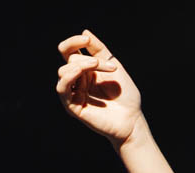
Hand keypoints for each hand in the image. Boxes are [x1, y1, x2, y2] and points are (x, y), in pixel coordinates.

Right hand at [56, 30, 144, 146]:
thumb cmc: (126, 95)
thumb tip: (85, 31)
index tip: (86, 39)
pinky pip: (62, 89)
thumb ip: (99, 49)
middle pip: (71, 60)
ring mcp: (74, 94)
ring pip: (63, 72)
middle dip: (91, 59)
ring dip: (82, 65)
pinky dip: (68, 78)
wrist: (133, 119)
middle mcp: (77, 81)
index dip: (74, 42)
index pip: (68, 51)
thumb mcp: (114, 66)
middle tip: (112, 68)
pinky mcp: (73, 107)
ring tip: (98, 67)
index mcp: (84, 70)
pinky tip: (79, 72)